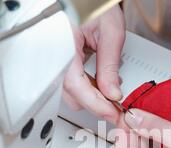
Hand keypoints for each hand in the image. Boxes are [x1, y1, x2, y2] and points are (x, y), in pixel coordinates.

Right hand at [63, 6, 125, 123]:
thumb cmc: (91, 1)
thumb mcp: (109, 31)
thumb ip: (109, 65)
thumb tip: (112, 93)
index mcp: (62, 45)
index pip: (76, 86)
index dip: (97, 104)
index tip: (113, 113)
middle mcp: (52, 55)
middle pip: (72, 95)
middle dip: (97, 103)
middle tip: (118, 105)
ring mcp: (51, 60)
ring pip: (69, 93)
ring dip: (91, 96)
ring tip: (111, 89)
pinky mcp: (56, 63)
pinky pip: (68, 83)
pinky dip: (85, 87)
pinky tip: (99, 82)